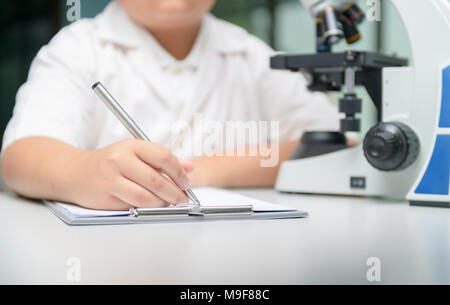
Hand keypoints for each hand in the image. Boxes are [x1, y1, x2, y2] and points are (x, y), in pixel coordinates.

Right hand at [66, 139, 189, 209]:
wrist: (75, 173)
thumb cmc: (109, 162)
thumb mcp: (134, 153)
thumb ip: (162, 160)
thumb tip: (189, 167)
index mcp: (131, 146)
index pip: (163, 157)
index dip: (179, 172)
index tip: (186, 182)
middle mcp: (120, 160)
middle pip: (157, 180)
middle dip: (174, 193)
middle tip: (182, 198)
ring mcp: (111, 179)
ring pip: (146, 197)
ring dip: (161, 203)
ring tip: (166, 202)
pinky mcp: (105, 197)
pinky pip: (133, 206)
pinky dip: (146, 208)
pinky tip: (150, 205)